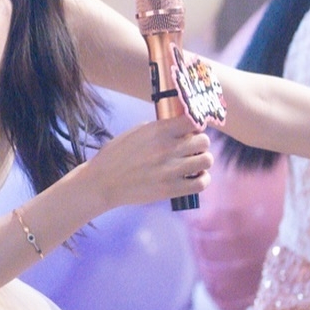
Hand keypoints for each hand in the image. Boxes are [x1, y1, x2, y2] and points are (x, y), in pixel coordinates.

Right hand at [86, 117, 213, 209]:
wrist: (102, 182)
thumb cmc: (116, 155)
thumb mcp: (136, 132)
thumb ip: (160, 128)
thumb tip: (181, 127)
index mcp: (159, 130)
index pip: (193, 120)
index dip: (196, 124)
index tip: (193, 129)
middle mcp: (168, 148)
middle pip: (204, 141)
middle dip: (200, 143)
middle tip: (192, 148)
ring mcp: (171, 170)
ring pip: (207, 160)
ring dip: (202, 160)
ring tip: (194, 163)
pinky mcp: (171, 189)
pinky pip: (202, 183)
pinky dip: (202, 179)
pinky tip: (195, 177)